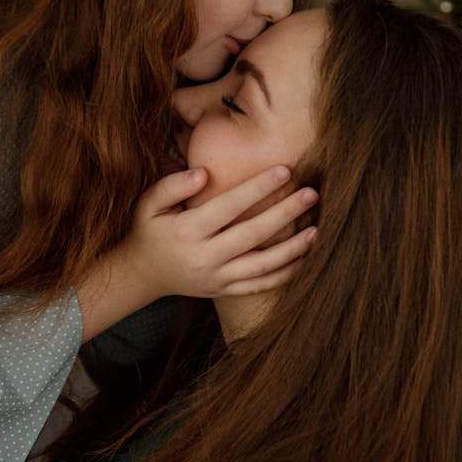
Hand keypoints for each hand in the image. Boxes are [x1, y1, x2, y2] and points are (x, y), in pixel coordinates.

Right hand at [121, 165, 318, 299]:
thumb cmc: (150, 229)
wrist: (144, 274)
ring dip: (292, 249)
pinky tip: (304, 258)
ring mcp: (216, 278)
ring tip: (317, 229)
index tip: (285, 170)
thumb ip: (173, 185)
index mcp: (186, 232)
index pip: (228, 206)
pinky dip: (285, 274)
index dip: (257, 188)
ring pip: (261, 266)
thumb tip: (204, 174)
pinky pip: (259, 286)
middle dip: (285, 213)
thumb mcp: (148, 204)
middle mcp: (203, 258)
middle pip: (252, 235)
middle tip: (312, 193)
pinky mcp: (224, 291)